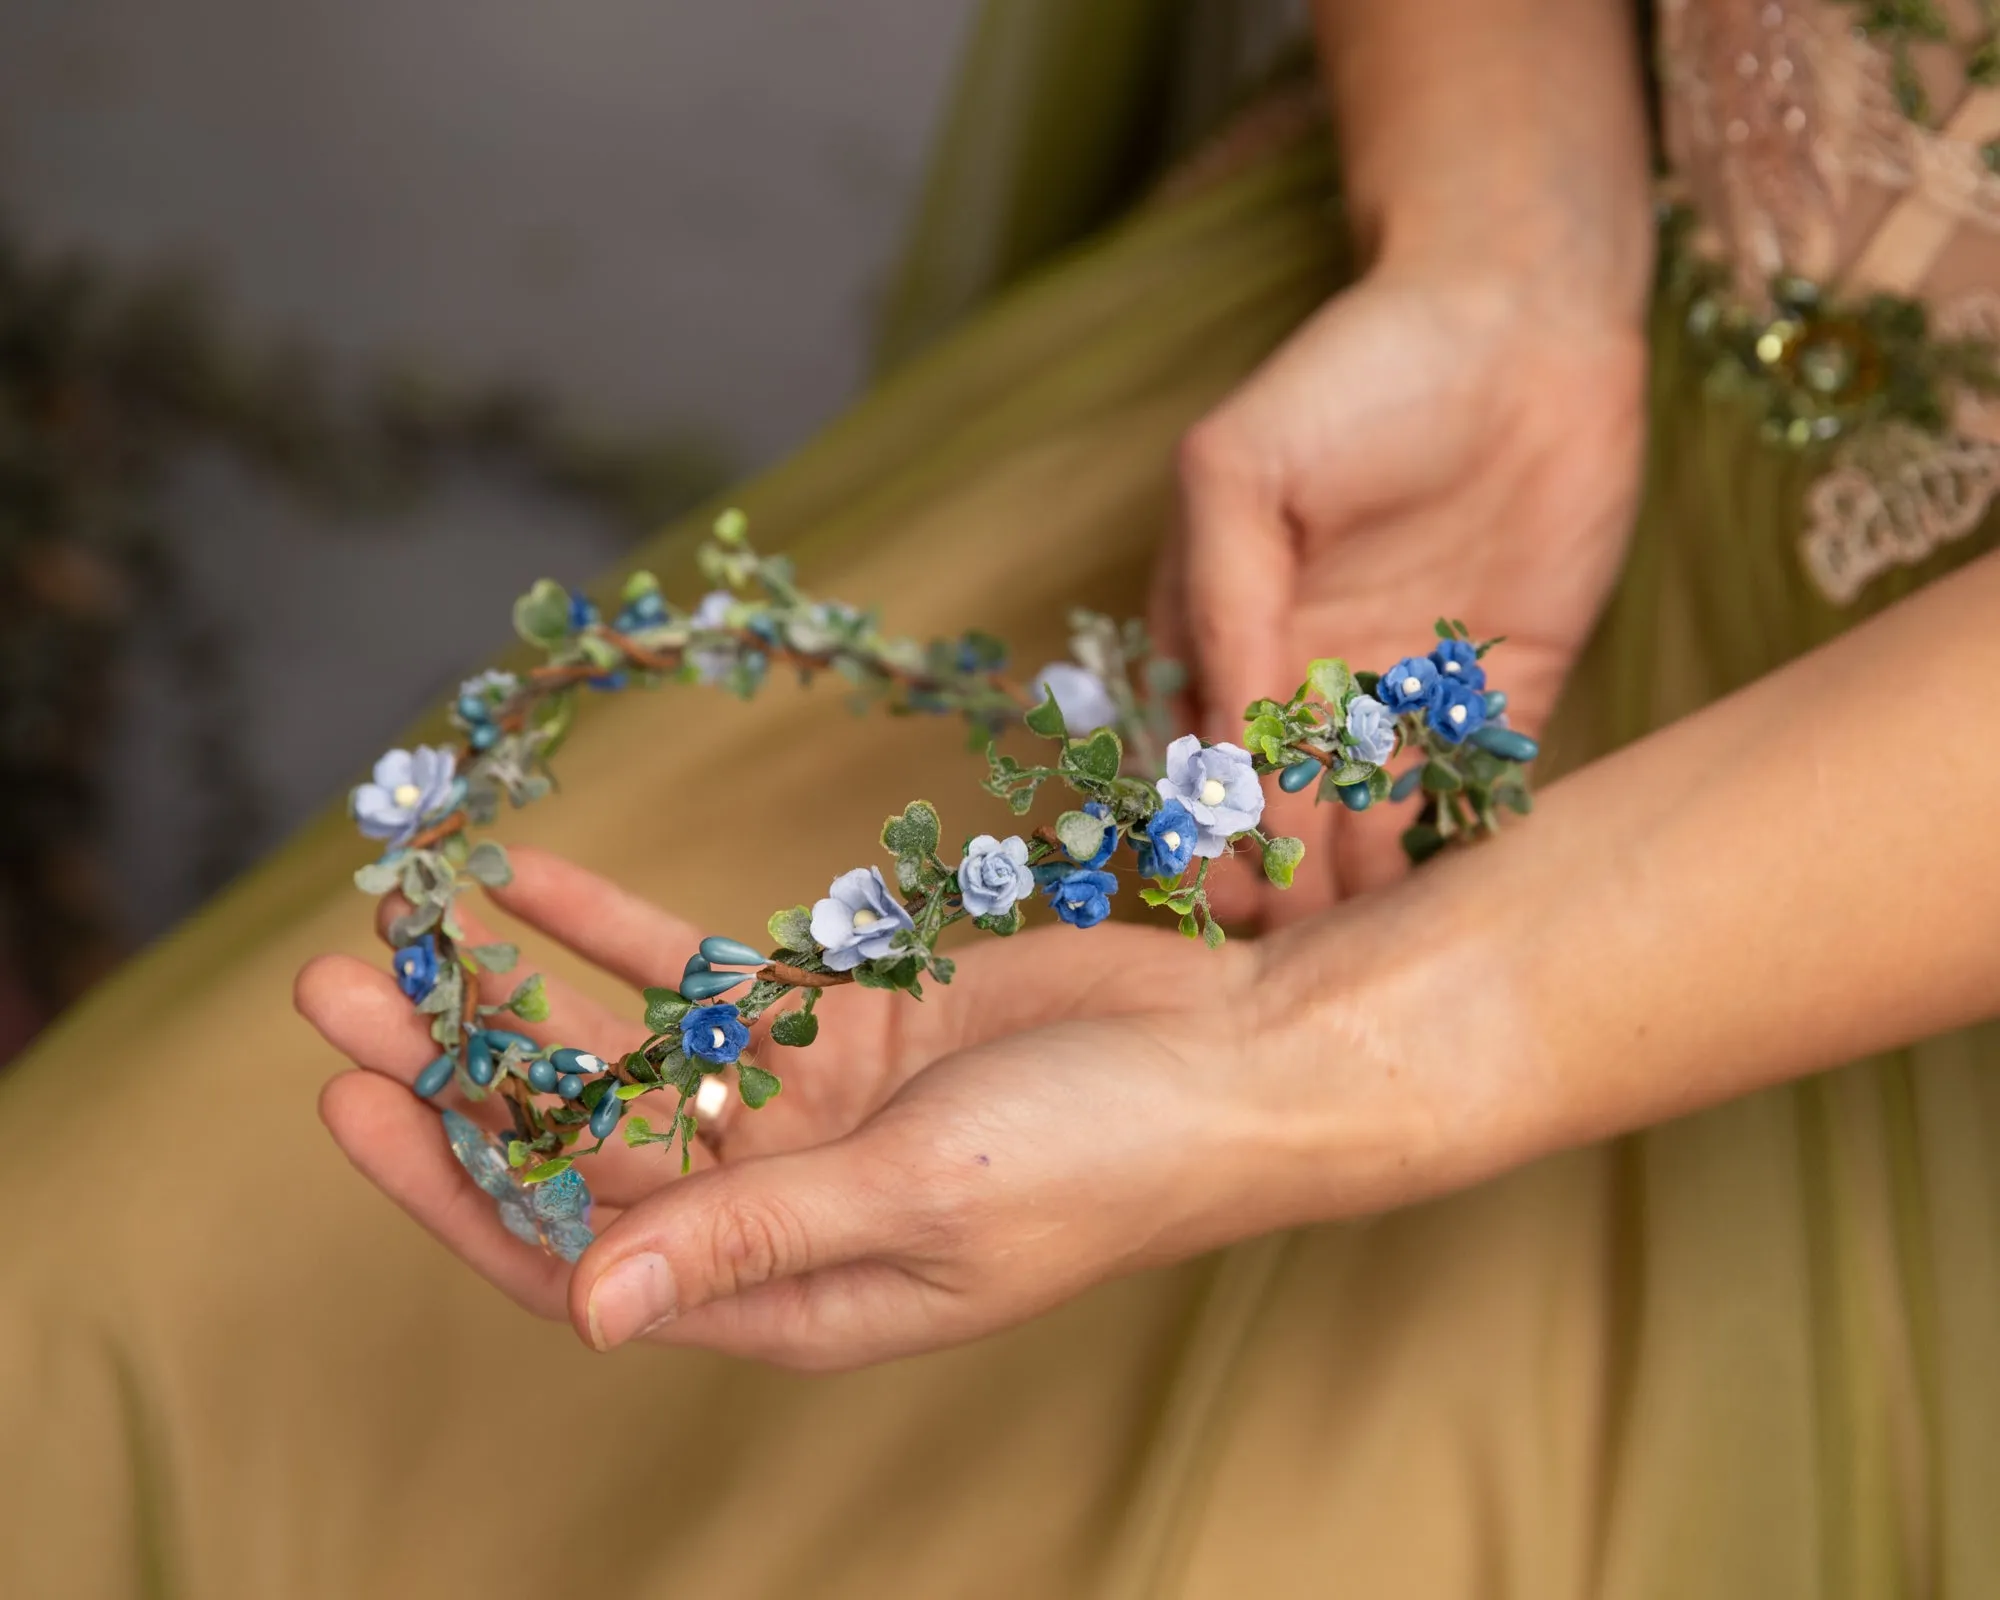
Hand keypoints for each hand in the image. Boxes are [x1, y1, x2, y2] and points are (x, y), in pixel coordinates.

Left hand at [298, 846, 1290, 1359]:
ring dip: (518, 994)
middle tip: (333, 992)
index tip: (359, 1107)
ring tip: (396, 926)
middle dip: (456, 1073)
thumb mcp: (923, 1200)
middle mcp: (775, 1206)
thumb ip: (753, 1238)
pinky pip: (705, 974)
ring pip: (626, 1050)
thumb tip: (588, 1308)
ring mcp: (805, 1108)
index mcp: (786, 1293)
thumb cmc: (1110, 1157)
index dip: (461, 1189)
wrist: (1238, 1053)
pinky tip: (526, 878)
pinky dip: (618, 930)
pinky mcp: (842, 1018)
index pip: (580, 1259)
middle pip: (579, 1142)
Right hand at [1155, 257, 1647, 923]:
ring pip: (1369, 817)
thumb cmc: (1354, 377)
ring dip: (1357, 883)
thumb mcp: (1239, 472)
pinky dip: (1452, 847)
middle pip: (1282, 806)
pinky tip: (1442, 898)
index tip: (1203, 887)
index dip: (1199, 824)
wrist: (1522, 318)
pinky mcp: (1501, 691)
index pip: (1203, 752)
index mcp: (1232, 630)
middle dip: (1275, 874)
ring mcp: (1405, 690)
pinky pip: (1469, 790)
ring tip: (1354, 942)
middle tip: (1280, 932)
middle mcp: (1310, 675)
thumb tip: (1216, 745)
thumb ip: (1217, 601)